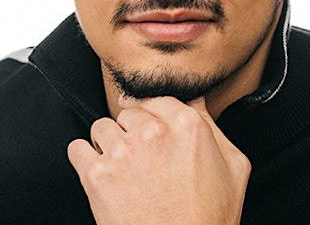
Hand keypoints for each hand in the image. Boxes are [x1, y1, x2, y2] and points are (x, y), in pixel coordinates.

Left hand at [68, 96, 250, 223]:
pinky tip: (99, 172)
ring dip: (108, 143)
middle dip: (132, 131)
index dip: (153, 114)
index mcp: (187, 124)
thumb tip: (194, 99)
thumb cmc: (210, 218)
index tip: (148, 126)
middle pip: (128, 112)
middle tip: (142, 157)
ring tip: (121, 167)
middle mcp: (153, 132)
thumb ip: (212, 124)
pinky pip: (77, 148)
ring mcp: (123, 152)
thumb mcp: (233, 166)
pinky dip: (84, 158)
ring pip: (102, 126)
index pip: (156, 97)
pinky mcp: (98, 176)